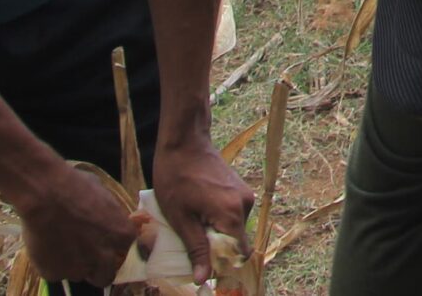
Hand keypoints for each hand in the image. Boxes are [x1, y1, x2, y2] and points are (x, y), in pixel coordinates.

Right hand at [14, 160, 153, 285]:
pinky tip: (46, 244)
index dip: (112, 247)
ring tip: (61, 242)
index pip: (124, 250)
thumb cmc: (75, 186)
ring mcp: (79, 269)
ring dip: (74, 264)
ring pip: (79, 274)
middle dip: (99, 267)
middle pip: (106, 274)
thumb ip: (112, 215)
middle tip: (86, 253)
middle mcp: (105, 257)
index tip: (103, 241)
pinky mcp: (54, 274)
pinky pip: (55, 272)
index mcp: (122, 235)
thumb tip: (113, 219)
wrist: (44, 194)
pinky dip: (52, 263)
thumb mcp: (104, 195)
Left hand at [152, 137, 255, 282]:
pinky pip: (233, 215)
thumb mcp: (180, 218)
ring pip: (233, 228)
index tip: (201, 263)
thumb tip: (204, 279)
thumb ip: (196, 249)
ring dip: (215, 232)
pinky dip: (218, 220)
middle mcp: (245, 204)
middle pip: (235, 241)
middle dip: (215, 247)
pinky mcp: (240, 189)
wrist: (184, 142)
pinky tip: (199, 209)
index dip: (220, 263)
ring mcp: (245, 195)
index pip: (236, 253)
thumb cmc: (176, 178)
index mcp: (231, 214)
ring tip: (192, 220)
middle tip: (190, 237)